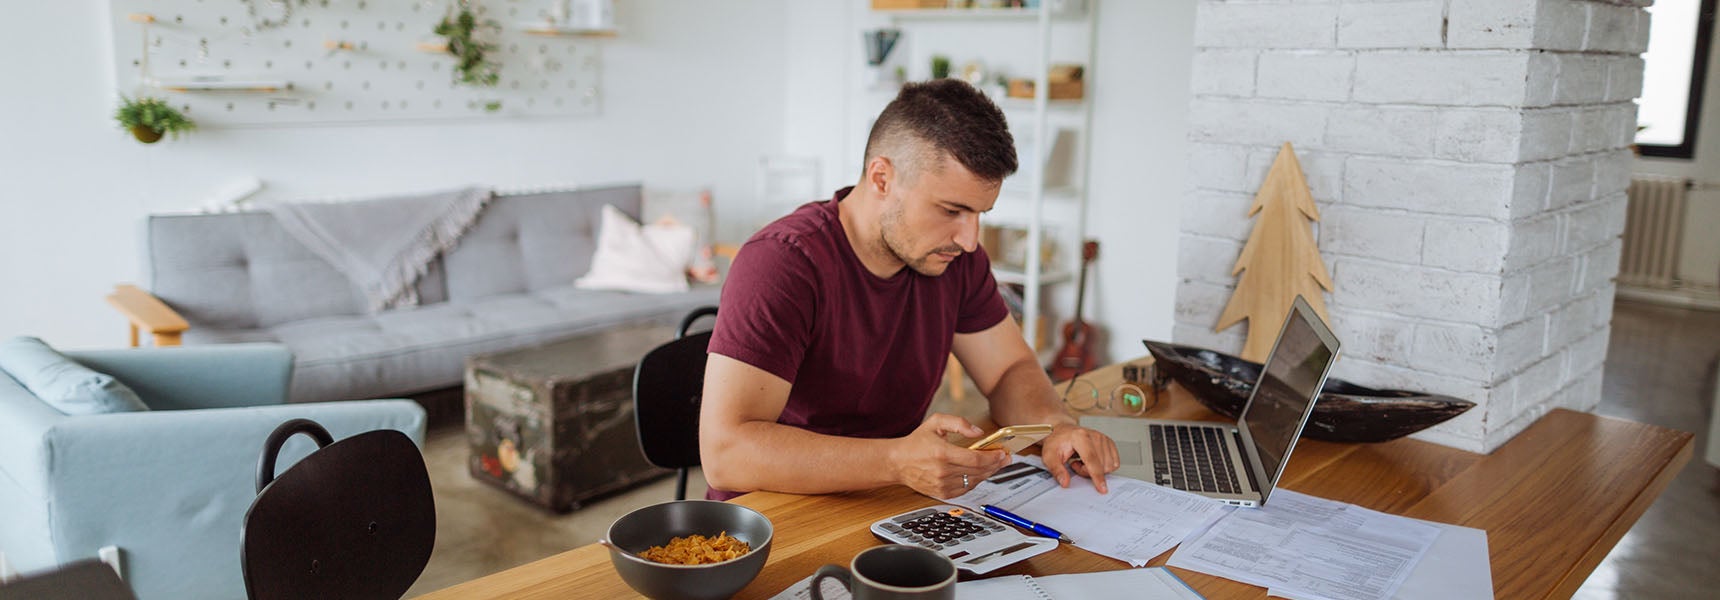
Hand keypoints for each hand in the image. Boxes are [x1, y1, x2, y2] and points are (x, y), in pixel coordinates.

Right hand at [889, 413, 1010, 498]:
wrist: (897, 462)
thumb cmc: (916, 442)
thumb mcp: (936, 422)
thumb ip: (959, 422)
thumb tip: (978, 432)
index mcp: (942, 453)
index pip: (976, 460)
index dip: (993, 457)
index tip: (1003, 453)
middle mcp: (943, 472)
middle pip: (979, 472)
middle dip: (996, 465)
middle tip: (1005, 458)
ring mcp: (942, 485)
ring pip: (974, 482)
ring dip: (987, 473)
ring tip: (994, 465)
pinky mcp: (941, 494)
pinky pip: (966, 489)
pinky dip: (975, 481)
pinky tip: (980, 473)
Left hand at [1040, 423, 1119, 493]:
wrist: (1063, 432)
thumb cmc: (1057, 442)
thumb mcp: (1049, 456)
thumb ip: (1056, 470)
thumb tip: (1065, 482)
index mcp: (1080, 436)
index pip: (1091, 459)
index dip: (1097, 475)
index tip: (1101, 488)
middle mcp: (1094, 435)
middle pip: (1100, 465)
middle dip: (1088, 472)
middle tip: (1075, 465)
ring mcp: (1103, 438)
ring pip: (1108, 466)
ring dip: (1096, 470)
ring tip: (1082, 461)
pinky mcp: (1109, 442)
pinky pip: (1113, 463)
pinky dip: (1104, 466)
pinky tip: (1092, 461)